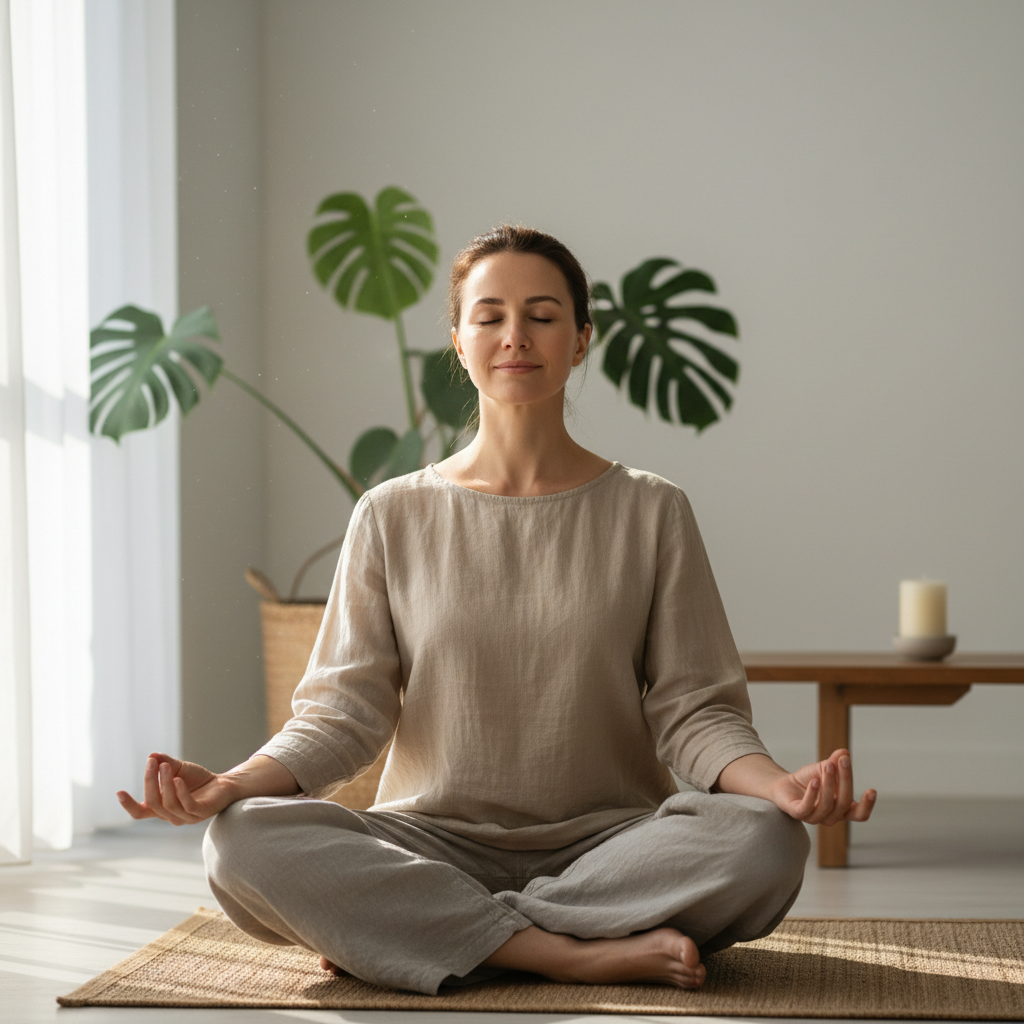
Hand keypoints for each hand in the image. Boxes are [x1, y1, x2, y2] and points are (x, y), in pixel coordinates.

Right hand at [117, 752, 234, 825]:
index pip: (140, 812)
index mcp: (161, 808)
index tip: (119, 792)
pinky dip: (180, 792)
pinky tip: (178, 778)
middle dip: (149, 781)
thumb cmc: (198, 779)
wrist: (223, 784)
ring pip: (168, 804)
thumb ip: (165, 763)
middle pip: (153, 803)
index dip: (129, 805)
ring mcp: (186, 817)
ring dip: (164, 783)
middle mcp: (171, 816)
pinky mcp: (200, 813)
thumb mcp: (178, 768)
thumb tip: (152, 755)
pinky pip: (187, 806)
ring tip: (166, 765)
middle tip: (151, 763)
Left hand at [768, 749, 875, 825]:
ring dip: (829, 784)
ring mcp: (815, 818)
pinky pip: (807, 807)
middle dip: (845, 780)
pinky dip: (812, 794)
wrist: (785, 784)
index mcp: (842, 810)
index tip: (872, 790)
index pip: (859, 814)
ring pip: (827, 805)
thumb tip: (844, 752)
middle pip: (844, 803)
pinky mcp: (798, 814)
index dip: (867, 805)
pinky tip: (815, 780)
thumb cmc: (809, 779)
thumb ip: (835, 762)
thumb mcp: (824, 769)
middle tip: (843, 761)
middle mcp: (831, 817)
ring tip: (828, 766)